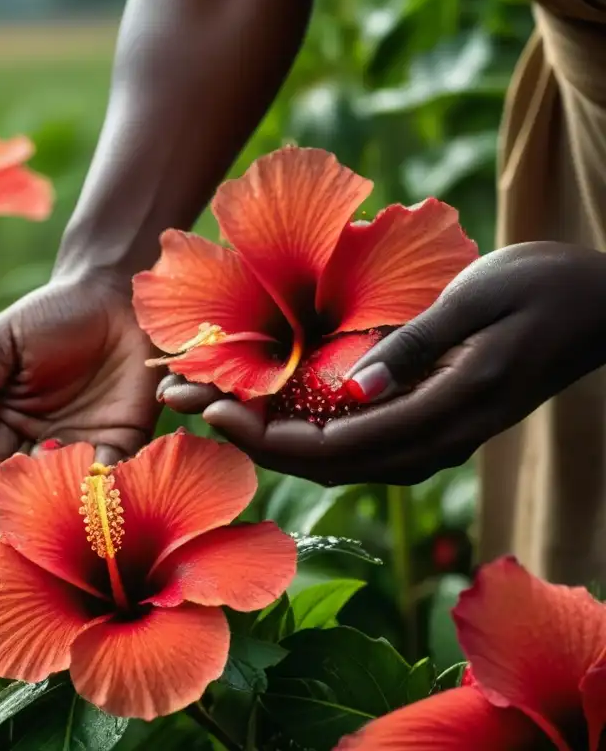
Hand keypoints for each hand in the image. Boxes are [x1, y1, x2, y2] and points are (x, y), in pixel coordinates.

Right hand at [0, 272, 162, 497]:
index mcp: (4, 424)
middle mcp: (41, 444)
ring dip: (64, 495)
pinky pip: (114, 473)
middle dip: (22, 495)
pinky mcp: (125, 443)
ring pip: (68, 488)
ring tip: (63, 492)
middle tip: (24, 496)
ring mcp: (83, 448)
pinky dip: (106, 484)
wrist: (113, 295)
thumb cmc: (49, 314)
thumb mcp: (0, 342)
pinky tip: (100, 483)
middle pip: (24, 484)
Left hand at [158, 242, 605, 484]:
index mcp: (444, 414)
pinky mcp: (429, 425)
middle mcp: (433, 441)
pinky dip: (302, 427)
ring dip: (268, 435)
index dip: (262, 435)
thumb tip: (352, 388)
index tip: (209, 405)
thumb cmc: (545, 287)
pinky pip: (353, 441)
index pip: (332, 447)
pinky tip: (269, 402)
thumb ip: (413, 345)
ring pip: (333, 458)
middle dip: (247, 437)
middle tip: (186, 399)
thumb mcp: (478, 299)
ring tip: (212, 400)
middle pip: (321, 462)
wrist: (603, 306)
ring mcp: (432, 440)